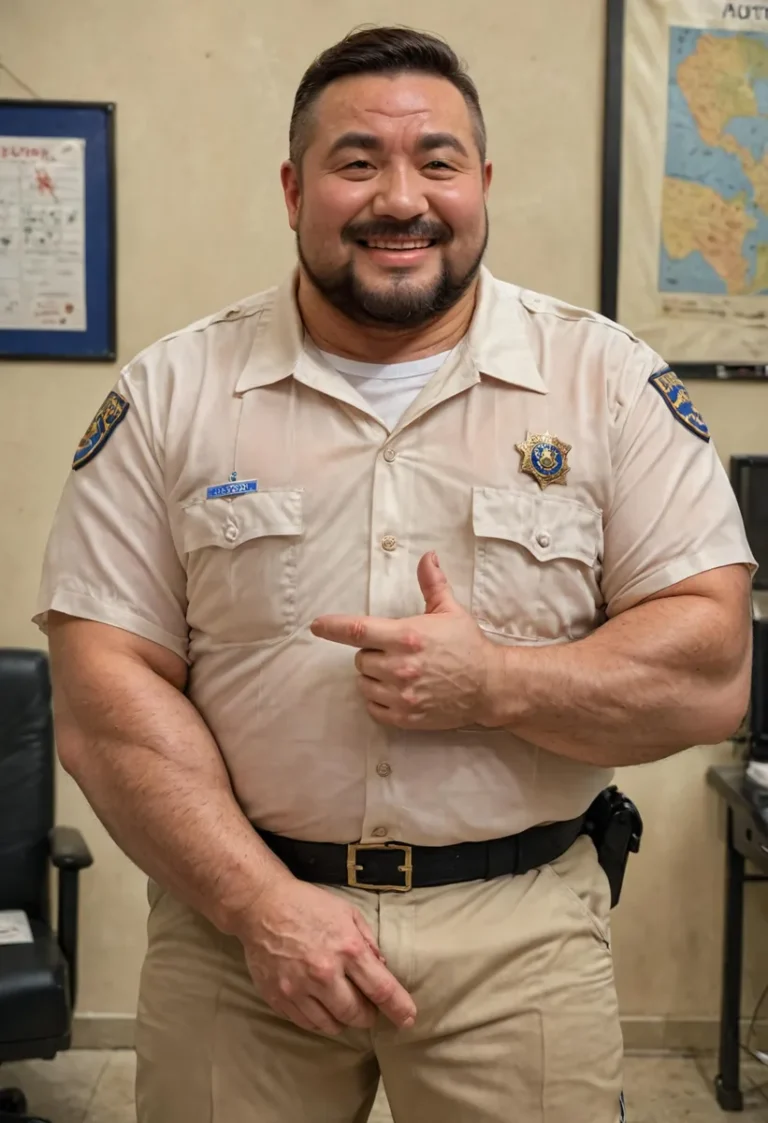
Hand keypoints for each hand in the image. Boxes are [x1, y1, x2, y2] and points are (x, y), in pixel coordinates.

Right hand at [239, 877, 416, 1035]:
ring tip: (342, 1005)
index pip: (381, 989)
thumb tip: (382, 967)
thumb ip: (367, 941)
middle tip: (368, 1008)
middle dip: (368, 1016)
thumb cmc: (308, 905)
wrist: (262, 905)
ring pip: (331, 1025)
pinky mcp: (279, 997)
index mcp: (347, 948)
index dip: (398, 1008)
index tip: (408, 1018)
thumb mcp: (347, 912)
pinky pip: (306, 1023)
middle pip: (356, 1014)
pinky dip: (319, 1020)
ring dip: (343, 1020)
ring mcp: (299, 988)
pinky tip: (321, 1005)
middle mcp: (324, 973)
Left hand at [311, 552, 499, 729]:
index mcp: (407, 636)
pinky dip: (378, 700)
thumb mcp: (450, 610)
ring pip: (364, 684)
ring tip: (397, 672)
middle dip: (371, 653)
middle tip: (394, 651)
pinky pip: (373, 708)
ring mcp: (402, 695)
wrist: (490, 686)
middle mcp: (400, 666)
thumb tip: (427, 557)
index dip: (332, 627)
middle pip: (360, 658)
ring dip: (373, 677)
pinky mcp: (406, 716)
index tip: (317, 626)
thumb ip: (432, 583)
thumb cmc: (468, 645)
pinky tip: (396, 692)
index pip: (357, 630)